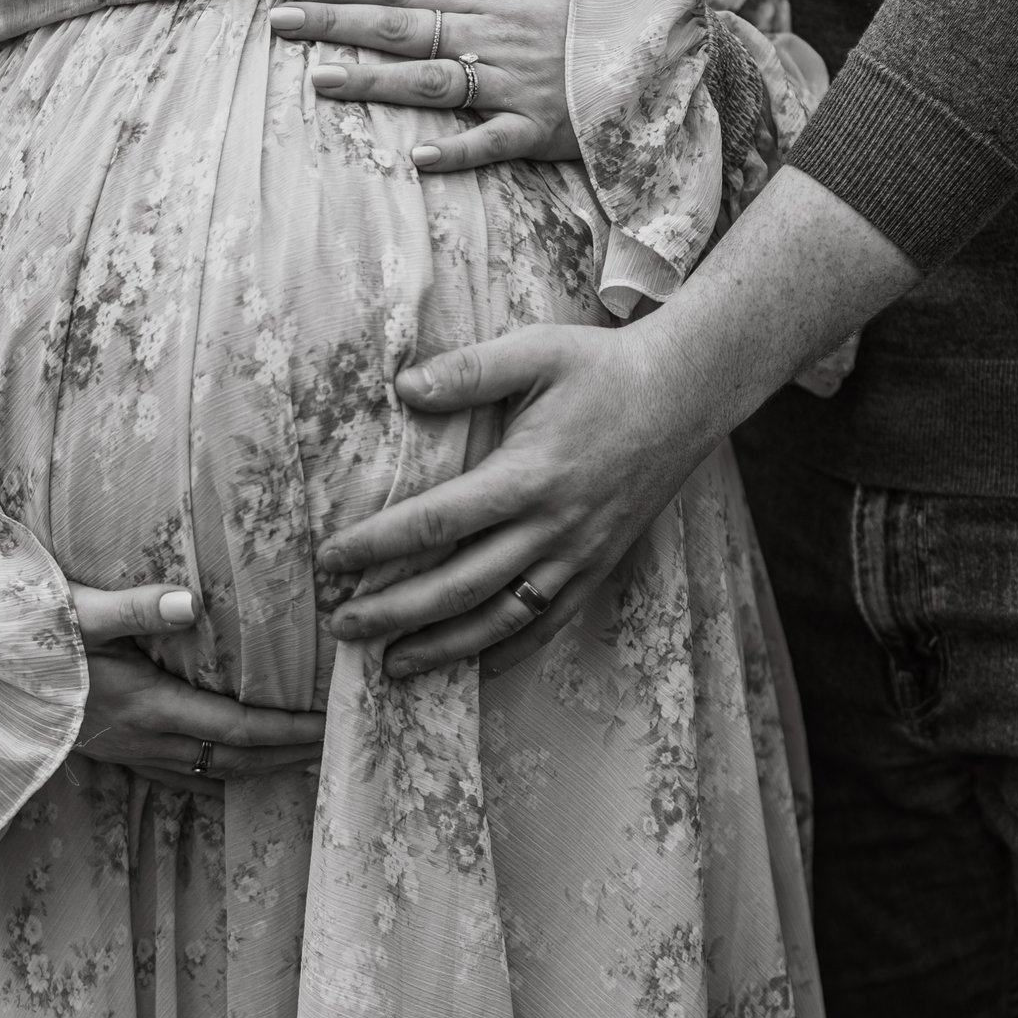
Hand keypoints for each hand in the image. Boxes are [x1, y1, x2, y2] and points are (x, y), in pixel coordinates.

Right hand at [70, 584, 327, 792]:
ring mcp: (123, 752)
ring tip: (299, 761)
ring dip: (257, 770)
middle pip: (231, 759)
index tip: (328, 726)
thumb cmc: (26, 631)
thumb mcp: (79, 611)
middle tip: (333, 745)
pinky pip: (175, 777)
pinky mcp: (108, 752)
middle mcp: (141, 739)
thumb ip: (137, 607)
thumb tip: (192, 602)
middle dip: (286, 755)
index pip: (236, 728)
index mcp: (145, 705)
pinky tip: (228, 773)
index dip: (287, 732)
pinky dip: (214, 777)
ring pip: (206, 773)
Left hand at [271, 0, 571, 171]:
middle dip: (338, 22)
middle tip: (279, 21)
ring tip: (321, 78)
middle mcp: (496, 33)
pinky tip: (414, 156)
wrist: (667, 42)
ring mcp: (517, 81)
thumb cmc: (591, 8)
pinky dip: (456, 149)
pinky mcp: (541, 127)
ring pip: (435, 79)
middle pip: (403, 26)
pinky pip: (494, 140)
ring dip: (377, 79)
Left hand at [314, 168, 922, 679]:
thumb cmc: (603, 368)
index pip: (435, 523)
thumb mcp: (535, 351)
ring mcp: (579, 554)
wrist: (688, 393)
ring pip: (502, 619)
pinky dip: (506, 651)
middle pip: (459, 587)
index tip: (329, 559)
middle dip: (393, 612)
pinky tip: (470, 666)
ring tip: (391, 665)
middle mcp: (553, 527)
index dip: (376, 546)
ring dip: (443, 648)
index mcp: (528, 475)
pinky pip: (548, 622)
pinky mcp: (598, 566)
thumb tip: (402, 387)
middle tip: (340, 626)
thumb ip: (467, 371)